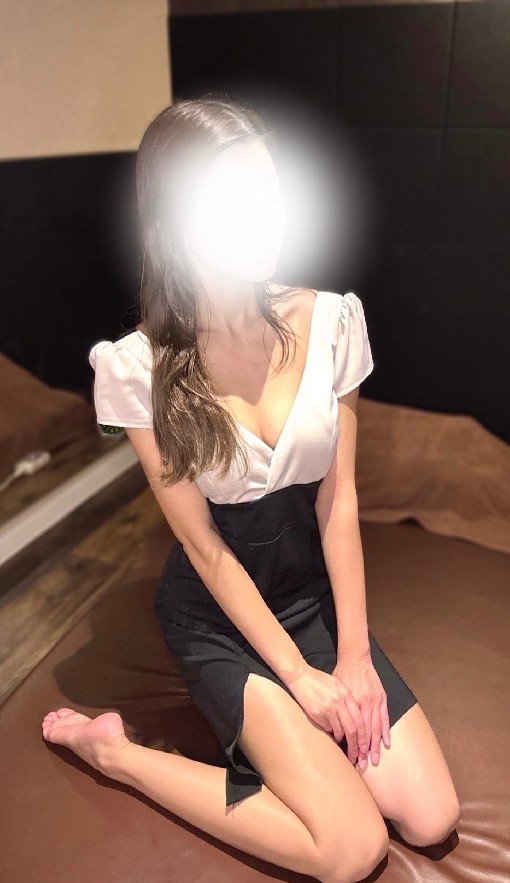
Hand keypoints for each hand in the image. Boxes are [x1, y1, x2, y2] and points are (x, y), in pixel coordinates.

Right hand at [284, 661, 367, 762]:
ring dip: (341, 739)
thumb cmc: (319, 680)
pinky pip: (327, 728)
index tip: (364, 748)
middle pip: (352, 729)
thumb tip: (355, 719)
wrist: (300, 675)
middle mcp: (339, 701)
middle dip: (355, 746)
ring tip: (341, 742)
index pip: (360, 720)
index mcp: (346, 694)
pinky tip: (329, 731)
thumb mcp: (337, 685)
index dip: (364, 737)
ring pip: (340, 731)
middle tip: (356, 756)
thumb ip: (347, 700)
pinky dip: (330, 732)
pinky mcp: (317, 712)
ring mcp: (328, 707)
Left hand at [331, 654, 390, 768]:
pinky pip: (384, 717)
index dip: (354, 746)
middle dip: (364, 751)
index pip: (354, 731)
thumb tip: (335, 729)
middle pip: (366, 733)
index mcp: (353, 704)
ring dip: (375, 746)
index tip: (352, 758)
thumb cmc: (341, 675)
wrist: (355, 658)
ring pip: (376, 728)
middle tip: (363, 765)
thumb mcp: (336, 692)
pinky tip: (386, 743)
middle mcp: (365, 705)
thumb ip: (337, 710)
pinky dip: (385, 731)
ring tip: (375, 760)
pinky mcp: (381, 698)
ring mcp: (375, 701)